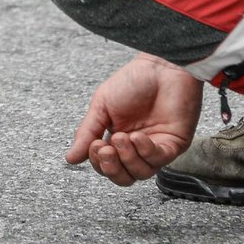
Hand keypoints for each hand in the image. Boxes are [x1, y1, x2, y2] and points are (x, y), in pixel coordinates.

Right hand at [65, 53, 202, 185]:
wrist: (160, 66)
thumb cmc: (133, 80)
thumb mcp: (102, 106)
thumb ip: (87, 133)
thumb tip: (70, 158)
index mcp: (118, 139)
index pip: (106, 165)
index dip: (99, 162)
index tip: (95, 145)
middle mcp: (137, 148)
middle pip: (123, 177)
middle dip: (112, 168)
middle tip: (106, 150)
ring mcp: (156, 147)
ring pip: (140, 173)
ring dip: (128, 158)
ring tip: (122, 136)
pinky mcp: (173, 145)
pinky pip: (158, 160)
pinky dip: (145, 151)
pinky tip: (139, 136)